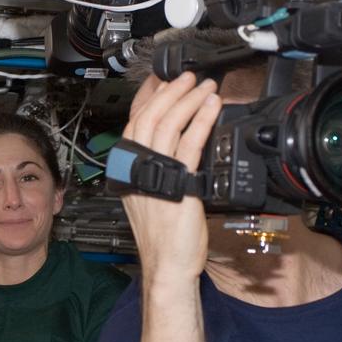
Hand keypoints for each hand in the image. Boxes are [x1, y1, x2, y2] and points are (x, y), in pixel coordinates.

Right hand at [121, 73, 221, 279]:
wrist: (168, 264)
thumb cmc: (163, 236)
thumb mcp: (151, 194)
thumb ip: (157, 168)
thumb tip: (173, 141)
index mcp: (129, 169)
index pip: (136, 122)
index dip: (149, 98)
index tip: (162, 80)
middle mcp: (138, 169)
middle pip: (150, 118)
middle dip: (170, 92)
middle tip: (187, 77)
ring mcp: (156, 175)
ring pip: (169, 126)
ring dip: (188, 101)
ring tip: (203, 86)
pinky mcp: (179, 184)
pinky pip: (190, 144)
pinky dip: (202, 121)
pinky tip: (212, 108)